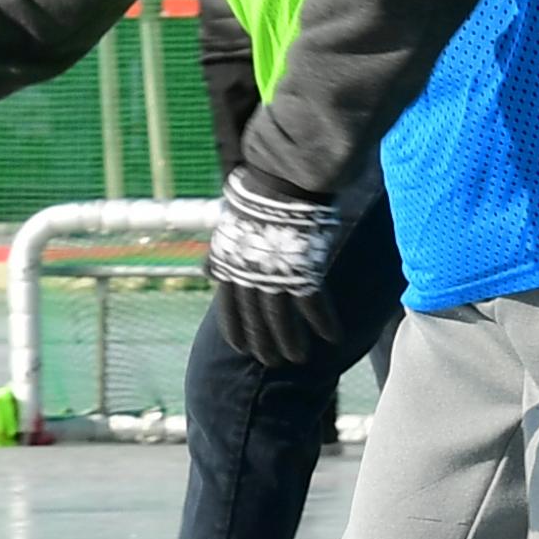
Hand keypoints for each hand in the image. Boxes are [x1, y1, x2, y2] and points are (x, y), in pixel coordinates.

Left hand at [208, 171, 345, 369]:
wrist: (279, 176)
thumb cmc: (255, 197)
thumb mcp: (227, 227)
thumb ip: (219, 254)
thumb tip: (206, 271)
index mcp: (229, 265)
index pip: (227, 309)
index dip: (235, 331)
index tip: (241, 349)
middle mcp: (248, 275)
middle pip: (254, 320)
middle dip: (263, 344)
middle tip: (272, 362)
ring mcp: (274, 274)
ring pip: (280, 319)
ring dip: (291, 342)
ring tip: (298, 359)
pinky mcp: (302, 269)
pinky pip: (313, 304)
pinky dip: (323, 322)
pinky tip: (332, 337)